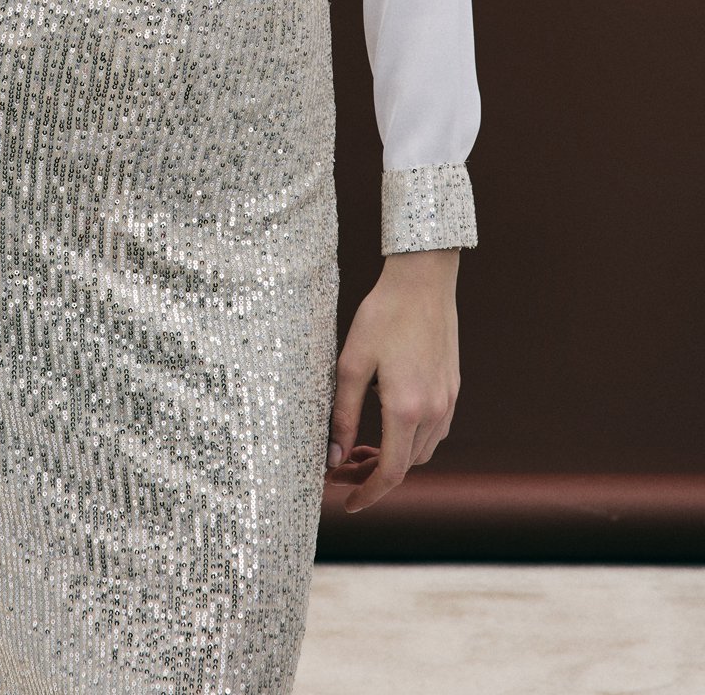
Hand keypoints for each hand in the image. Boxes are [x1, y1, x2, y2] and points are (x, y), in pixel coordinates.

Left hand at [324, 248, 460, 513]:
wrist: (423, 280)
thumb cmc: (382, 315)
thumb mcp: (351, 364)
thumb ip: (342, 414)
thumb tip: (333, 457)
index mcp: (406, 409)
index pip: (390, 473)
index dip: (368, 494)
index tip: (348, 503)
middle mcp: (434, 411)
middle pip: (406, 465)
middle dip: (374, 475)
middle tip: (341, 467)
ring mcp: (448, 400)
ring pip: (422, 450)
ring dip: (393, 457)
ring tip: (359, 447)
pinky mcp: (452, 387)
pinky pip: (434, 429)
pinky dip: (410, 439)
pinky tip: (387, 423)